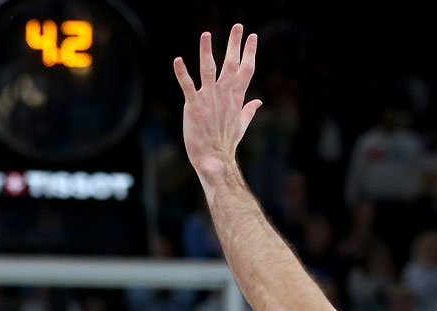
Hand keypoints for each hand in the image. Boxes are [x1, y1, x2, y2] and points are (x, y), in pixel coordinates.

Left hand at [174, 24, 262, 181]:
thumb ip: (249, 109)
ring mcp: (209, 99)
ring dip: (207, 51)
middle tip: (238, 26)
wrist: (215, 159)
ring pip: (209, 70)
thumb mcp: (241, 124)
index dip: (249, 52)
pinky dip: (182, 73)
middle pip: (231, 64)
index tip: (252, 36)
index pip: (246, 70)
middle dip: (235, 44)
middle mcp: (224, 95)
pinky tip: (178, 60)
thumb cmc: (226, 143)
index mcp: (236, 97)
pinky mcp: (193, 106)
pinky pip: (187, 85)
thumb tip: (258, 101)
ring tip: (206, 34)